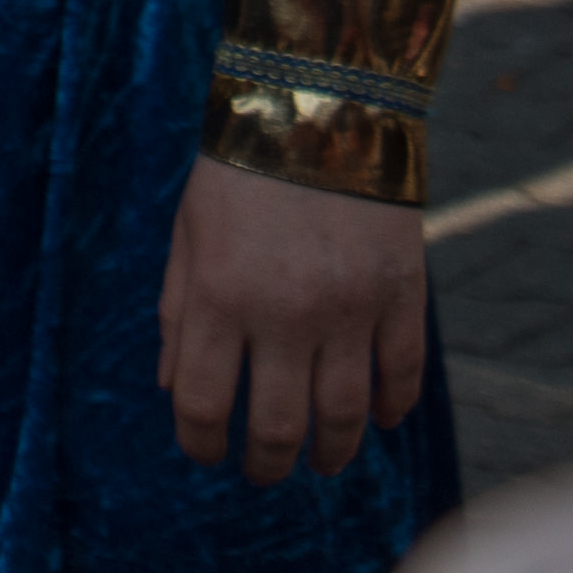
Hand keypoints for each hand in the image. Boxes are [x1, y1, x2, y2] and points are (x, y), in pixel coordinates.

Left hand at [157, 160, 428, 479]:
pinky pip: (400, 374)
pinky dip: (390, 409)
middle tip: (265, 470)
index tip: (206, 454)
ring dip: (330, 454)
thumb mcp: (186, 233)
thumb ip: (176, 313)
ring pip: (343, 416)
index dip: (202, 444)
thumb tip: (171, 390)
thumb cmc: (240, 170)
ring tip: (320, 462)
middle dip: (267, 464)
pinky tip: (376, 420)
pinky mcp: (400, 293)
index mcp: (219, 296)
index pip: (204, 404)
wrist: (319, 101)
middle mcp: (284, 312)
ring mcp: (349, 307)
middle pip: (278, 426)